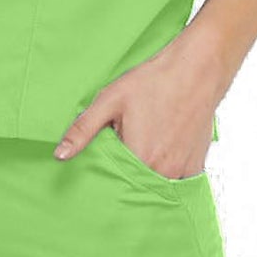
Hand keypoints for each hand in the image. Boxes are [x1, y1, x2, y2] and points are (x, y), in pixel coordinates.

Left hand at [52, 31, 226, 177]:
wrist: (196, 69)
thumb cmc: (153, 81)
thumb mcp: (111, 99)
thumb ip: (83, 129)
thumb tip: (60, 155)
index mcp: (139, 158)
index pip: (113, 183)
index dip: (104, 179)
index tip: (99, 175)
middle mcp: (163, 172)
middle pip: (135, 187)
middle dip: (125, 180)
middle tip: (123, 156)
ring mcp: (183, 171)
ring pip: (156, 186)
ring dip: (146, 178)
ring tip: (141, 154)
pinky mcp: (196, 165)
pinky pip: (177, 182)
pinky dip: (166, 174)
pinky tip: (161, 154)